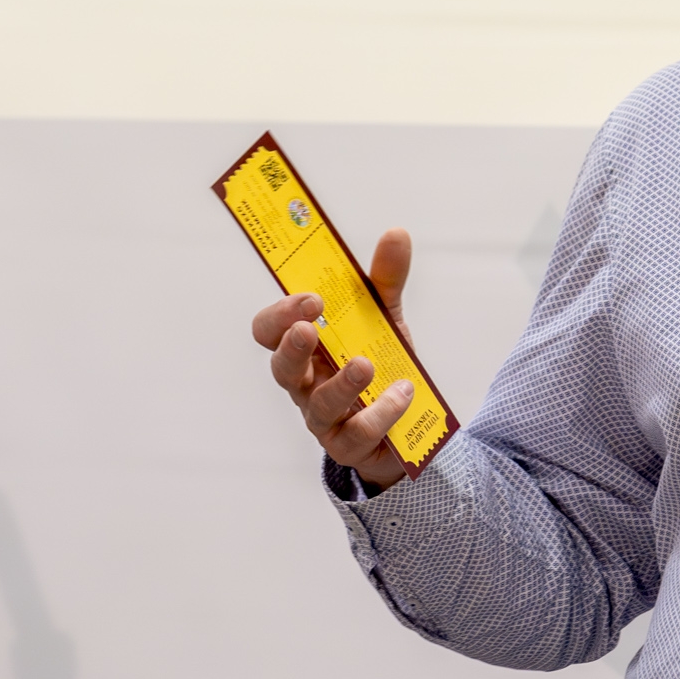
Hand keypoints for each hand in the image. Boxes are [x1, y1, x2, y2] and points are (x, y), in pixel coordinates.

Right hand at [250, 227, 417, 489]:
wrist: (409, 422)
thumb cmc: (381, 363)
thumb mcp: (385, 318)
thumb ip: (386, 280)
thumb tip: (396, 233)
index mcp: (307, 346)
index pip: (271, 330)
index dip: (282, 314)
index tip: (311, 298)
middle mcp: (307, 382)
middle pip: (281, 368)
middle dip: (292, 346)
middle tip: (310, 328)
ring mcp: (324, 418)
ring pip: (318, 404)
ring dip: (341, 383)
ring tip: (365, 364)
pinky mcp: (349, 446)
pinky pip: (357, 434)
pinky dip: (380, 412)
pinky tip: (402, 393)